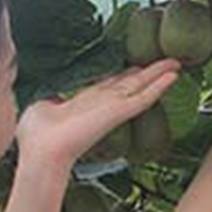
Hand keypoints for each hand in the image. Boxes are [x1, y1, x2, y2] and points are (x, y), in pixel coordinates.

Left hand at [16, 60, 180, 169]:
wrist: (42, 150)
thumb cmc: (36, 134)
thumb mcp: (42, 106)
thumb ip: (51, 99)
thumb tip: (49, 99)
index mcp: (85, 103)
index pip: (110, 86)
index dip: (125, 75)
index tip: (137, 67)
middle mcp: (103, 105)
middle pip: (131, 84)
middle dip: (148, 72)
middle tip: (166, 61)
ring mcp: (113, 109)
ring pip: (141, 87)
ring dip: (159, 74)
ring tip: (175, 63)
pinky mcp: (119, 113)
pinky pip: (144, 98)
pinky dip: (159, 86)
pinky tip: (172, 77)